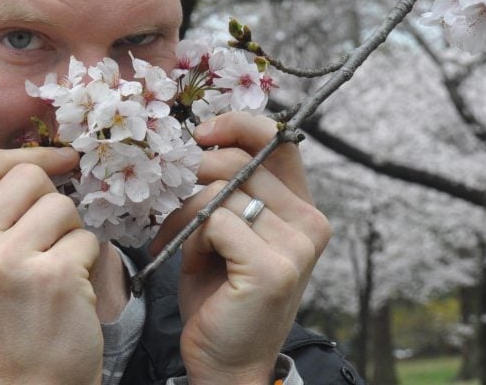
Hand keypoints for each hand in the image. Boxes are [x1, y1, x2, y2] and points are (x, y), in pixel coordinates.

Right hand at [0, 147, 102, 384]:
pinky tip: (71, 291)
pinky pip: (88, 239)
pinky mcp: (52, 278)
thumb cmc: (6, 320)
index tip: (61, 159)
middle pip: (29, 176)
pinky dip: (90, 261)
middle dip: (52, 201)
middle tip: (49, 241)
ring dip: (71, 234)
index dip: (30, 154)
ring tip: (56, 270)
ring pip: (63, 206)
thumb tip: (19, 157)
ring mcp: (9, 262)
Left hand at [151, 112, 329, 384]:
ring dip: (187, 215)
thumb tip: (199, 137)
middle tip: (175, 206)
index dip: (237, 125)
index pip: (278, 138)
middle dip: (193, 177)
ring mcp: (297, 245)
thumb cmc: (217, 292)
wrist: (225, 360)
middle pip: (239, 161)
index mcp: (301, 207)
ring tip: (185, 245)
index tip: (201, 133)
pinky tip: (197, 264)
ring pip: (220, 191)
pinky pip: (214, 222)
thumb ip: (227, 187)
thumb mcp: (225, 230)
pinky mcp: (273, 267)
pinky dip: (192, 240)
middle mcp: (310, 221)